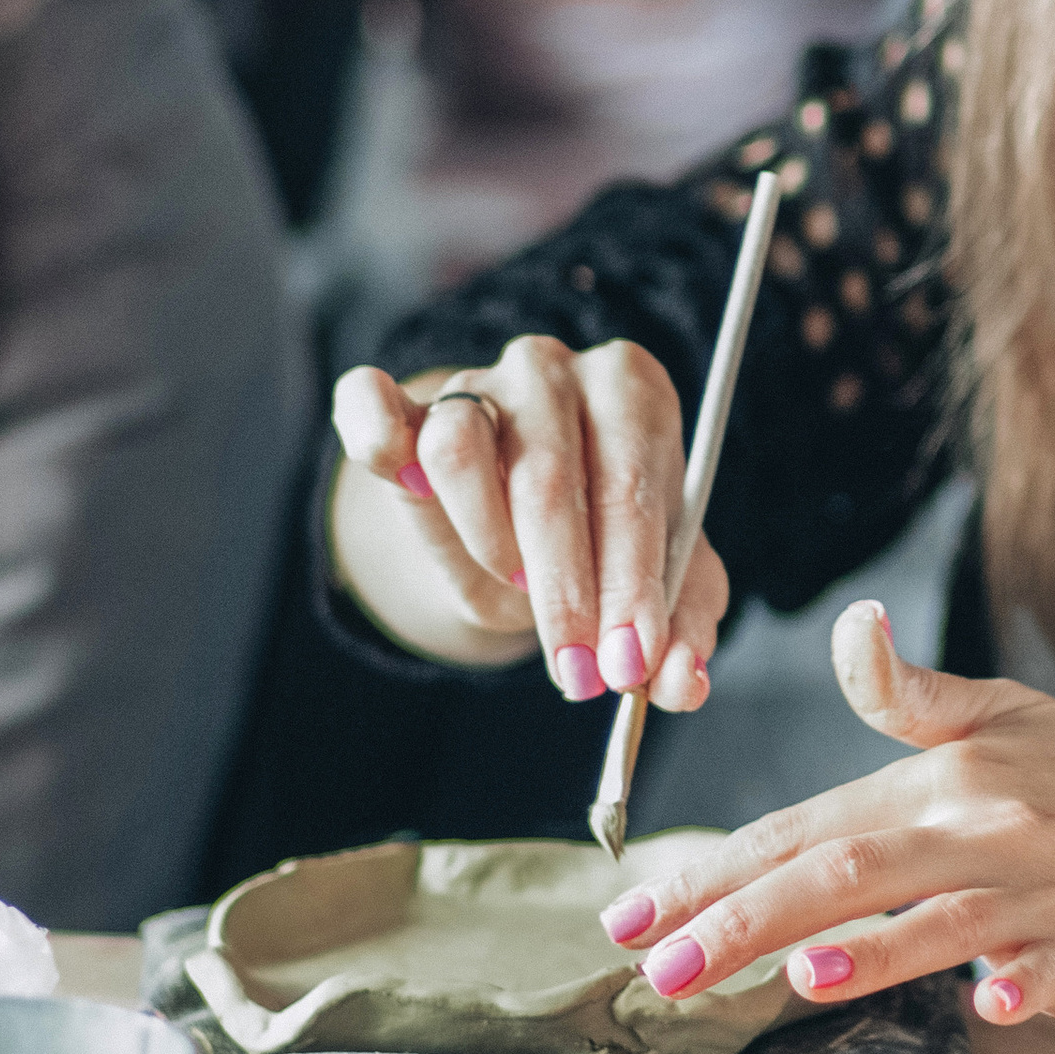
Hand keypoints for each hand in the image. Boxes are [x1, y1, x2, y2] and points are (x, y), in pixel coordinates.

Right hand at [329, 337, 723, 702]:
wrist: (520, 529)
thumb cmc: (601, 543)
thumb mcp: (656, 584)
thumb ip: (680, 626)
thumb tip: (679, 682)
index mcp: (635, 393)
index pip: (633, 486)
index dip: (632, 585)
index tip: (629, 663)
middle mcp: (555, 371)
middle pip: (548, 478)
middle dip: (565, 592)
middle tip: (575, 672)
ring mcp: (475, 381)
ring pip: (460, 448)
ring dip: (488, 538)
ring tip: (515, 580)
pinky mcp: (403, 404)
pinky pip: (373, 407)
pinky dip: (380, 442)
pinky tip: (406, 485)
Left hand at [593, 600, 1054, 1022]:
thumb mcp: (1001, 713)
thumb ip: (905, 692)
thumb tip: (852, 627)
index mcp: (943, 778)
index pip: (805, 824)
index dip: (714, 867)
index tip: (633, 911)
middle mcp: (980, 832)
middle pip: (846, 873)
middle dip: (744, 921)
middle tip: (657, 969)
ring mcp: (1037, 899)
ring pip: (939, 924)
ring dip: (868, 949)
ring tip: (791, 972)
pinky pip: (1049, 972)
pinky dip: (1018, 985)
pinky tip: (990, 1004)